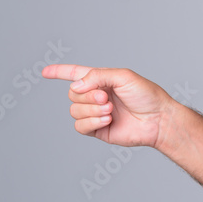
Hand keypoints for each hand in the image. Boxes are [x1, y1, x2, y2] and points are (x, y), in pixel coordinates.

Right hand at [43, 64, 173, 147]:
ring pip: (74, 111)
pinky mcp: (98, 130)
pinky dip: (91, 122)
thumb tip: (74, 86)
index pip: (75, 74)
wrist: (158, 119)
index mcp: (102, 80)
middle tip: (106, 98)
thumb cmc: (146, 95)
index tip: (44, 71)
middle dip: (87, 96)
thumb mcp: (123, 76)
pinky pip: (80, 126)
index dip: (59, 72)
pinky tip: (107, 120)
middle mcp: (96, 96)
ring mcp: (96, 113)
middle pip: (72, 94)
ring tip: (110, 110)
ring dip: (91, 110)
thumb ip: (97, 76)